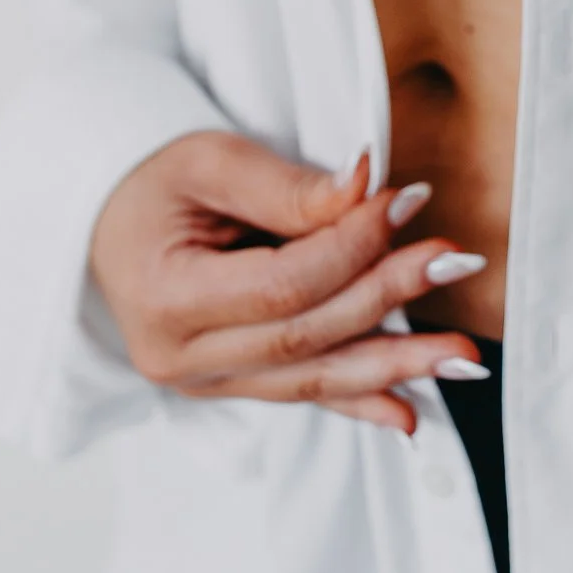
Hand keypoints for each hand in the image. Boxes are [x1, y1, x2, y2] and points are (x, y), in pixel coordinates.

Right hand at [89, 131, 488, 433]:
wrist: (108, 215)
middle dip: (387, 299)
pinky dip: (360, 401)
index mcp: (165, 299)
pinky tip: (412, 411)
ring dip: (394, 365)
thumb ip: (287, 187)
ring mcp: (204, 381)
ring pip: (312, 377)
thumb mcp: (208, 161)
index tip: (408, 200)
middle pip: (306, 337)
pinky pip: (303, 394)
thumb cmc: (154, 180)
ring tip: (463, 356)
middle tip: (455, 261)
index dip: (352, 247)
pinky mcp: (230, 383)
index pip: (281, 286)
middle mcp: (180, 357)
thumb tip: (367, 193)